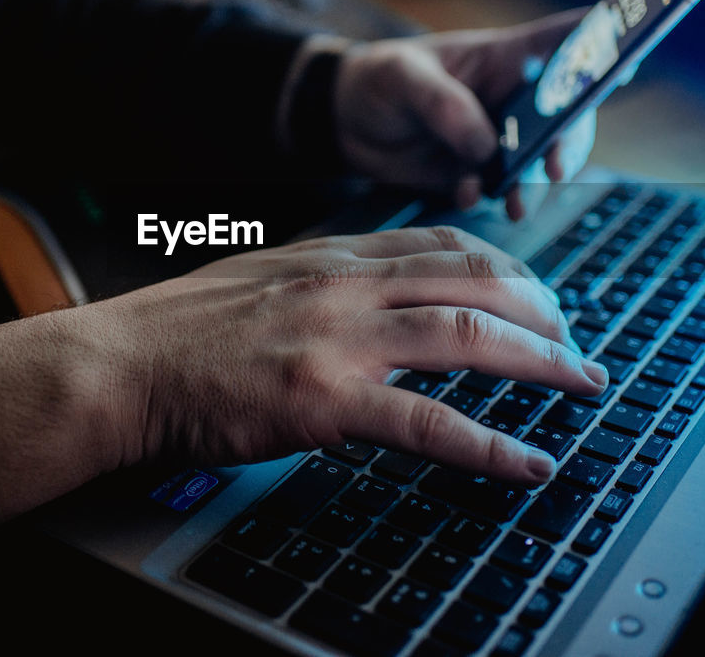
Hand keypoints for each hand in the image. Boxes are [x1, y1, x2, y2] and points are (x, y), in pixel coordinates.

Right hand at [0, 226, 606, 547]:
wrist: (119, 364)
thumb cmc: (179, 331)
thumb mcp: (261, 279)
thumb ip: (322, 282)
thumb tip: (366, 300)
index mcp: (333, 253)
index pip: (443, 241)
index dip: (506, 264)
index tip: (536, 288)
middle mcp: (347, 283)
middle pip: (474, 279)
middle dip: (543, 307)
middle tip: (577, 338)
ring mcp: (340, 338)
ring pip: (468, 336)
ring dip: (540, 361)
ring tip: (585, 383)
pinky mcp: (327, 399)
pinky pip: (430, 423)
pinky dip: (490, 445)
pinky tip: (529, 463)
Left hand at [332, 9, 595, 218]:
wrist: (342, 123)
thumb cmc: (378, 79)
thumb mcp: (404, 78)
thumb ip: (445, 105)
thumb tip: (485, 147)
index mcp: (503, 57)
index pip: (563, 42)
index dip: (602, 45)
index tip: (629, 61)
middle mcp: (511, 97)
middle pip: (566, 116)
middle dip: (568, 143)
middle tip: (554, 170)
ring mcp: (497, 137)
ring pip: (538, 161)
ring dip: (533, 183)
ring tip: (517, 204)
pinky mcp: (477, 171)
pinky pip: (499, 189)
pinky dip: (490, 197)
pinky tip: (467, 194)